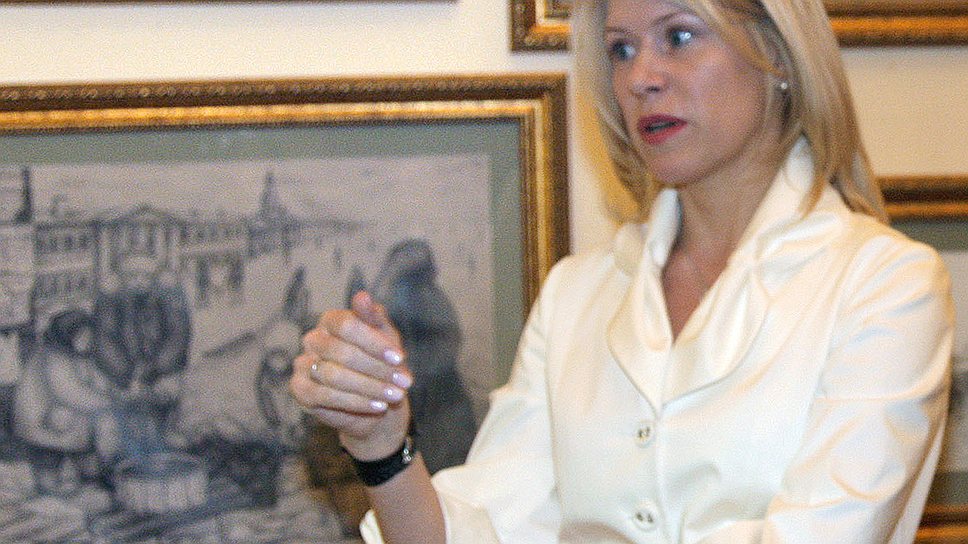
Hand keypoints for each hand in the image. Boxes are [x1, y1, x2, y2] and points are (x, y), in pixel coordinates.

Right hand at [291, 291, 412, 460]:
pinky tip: (377, 406)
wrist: (375, 400)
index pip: (347, 325)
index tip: (399, 358)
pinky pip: (324, 396)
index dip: (374, 342)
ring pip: (333, 375)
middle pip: (341, 352)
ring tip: (395, 396)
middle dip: (376, 369)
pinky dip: (355, 402)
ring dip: (369, 387)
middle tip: (404, 383)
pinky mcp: (300, 390)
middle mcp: (312, 339)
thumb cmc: (381, 361)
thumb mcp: (384, 337)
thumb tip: (362, 296)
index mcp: (330, 320)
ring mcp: (303, 364)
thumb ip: (374, 317)